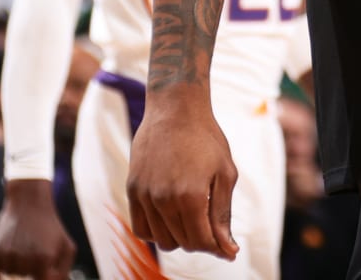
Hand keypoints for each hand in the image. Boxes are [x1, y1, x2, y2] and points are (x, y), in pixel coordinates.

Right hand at [0, 181, 74, 279]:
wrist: (29, 201)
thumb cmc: (51, 226)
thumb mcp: (66, 246)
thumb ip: (63, 272)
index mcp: (44, 260)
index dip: (45, 278)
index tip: (46, 272)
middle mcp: (25, 260)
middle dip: (33, 273)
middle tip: (37, 257)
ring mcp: (8, 257)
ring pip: (12, 278)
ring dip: (19, 271)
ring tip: (26, 251)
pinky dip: (5, 269)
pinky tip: (14, 258)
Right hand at [127, 94, 239, 258]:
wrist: (175, 109)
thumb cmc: (206, 138)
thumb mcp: (225, 174)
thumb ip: (222, 215)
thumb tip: (228, 251)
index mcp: (191, 196)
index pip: (201, 242)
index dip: (217, 247)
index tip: (226, 245)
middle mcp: (164, 200)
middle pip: (182, 243)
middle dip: (201, 240)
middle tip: (211, 225)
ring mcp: (145, 195)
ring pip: (162, 240)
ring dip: (180, 237)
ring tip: (193, 217)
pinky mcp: (133, 190)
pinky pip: (141, 229)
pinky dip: (157, 232)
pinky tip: (171, 218)